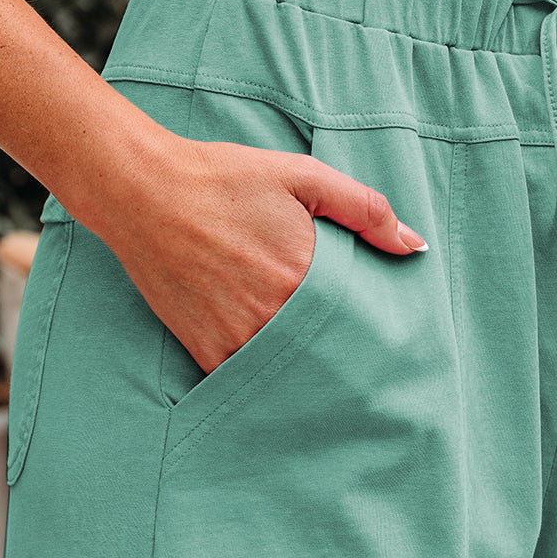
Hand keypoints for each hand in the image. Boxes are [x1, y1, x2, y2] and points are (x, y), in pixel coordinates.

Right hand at [105, 135, 427, 374]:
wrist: (141, 191)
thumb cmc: (223, 178)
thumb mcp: (302, 177)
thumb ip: (365, 209)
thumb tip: (415, 246)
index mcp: (305, 274)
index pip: (360, 322)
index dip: (376, 333)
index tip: (391, 344)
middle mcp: (273, 314)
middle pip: (329, 354)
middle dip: (349, 361)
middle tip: (372, 377)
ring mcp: (238, 338)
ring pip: (292, 373)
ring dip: (309, 374)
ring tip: (330, 378)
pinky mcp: (207, 352)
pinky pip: (249, 380)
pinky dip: (266, 380)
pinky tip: (282, 378)